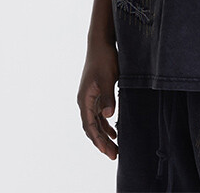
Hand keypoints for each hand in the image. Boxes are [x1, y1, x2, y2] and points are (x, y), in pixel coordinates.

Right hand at [77, 40, 118, 159]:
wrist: (101, 43)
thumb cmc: (104, 59)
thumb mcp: (108, 78)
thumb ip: (108, 97)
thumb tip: (108, 116)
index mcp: (85, 99)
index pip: (90, 125)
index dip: (98, 140)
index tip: (107, 152)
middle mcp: (85, 101)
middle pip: (92, 127)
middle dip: (102, 142)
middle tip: (114, 155)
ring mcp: (90, 97)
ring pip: (96, 122)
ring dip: (104, 135)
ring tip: (115, 147)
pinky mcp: (97, 93)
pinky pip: (99, 114)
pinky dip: (105, 124)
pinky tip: (114, 130)